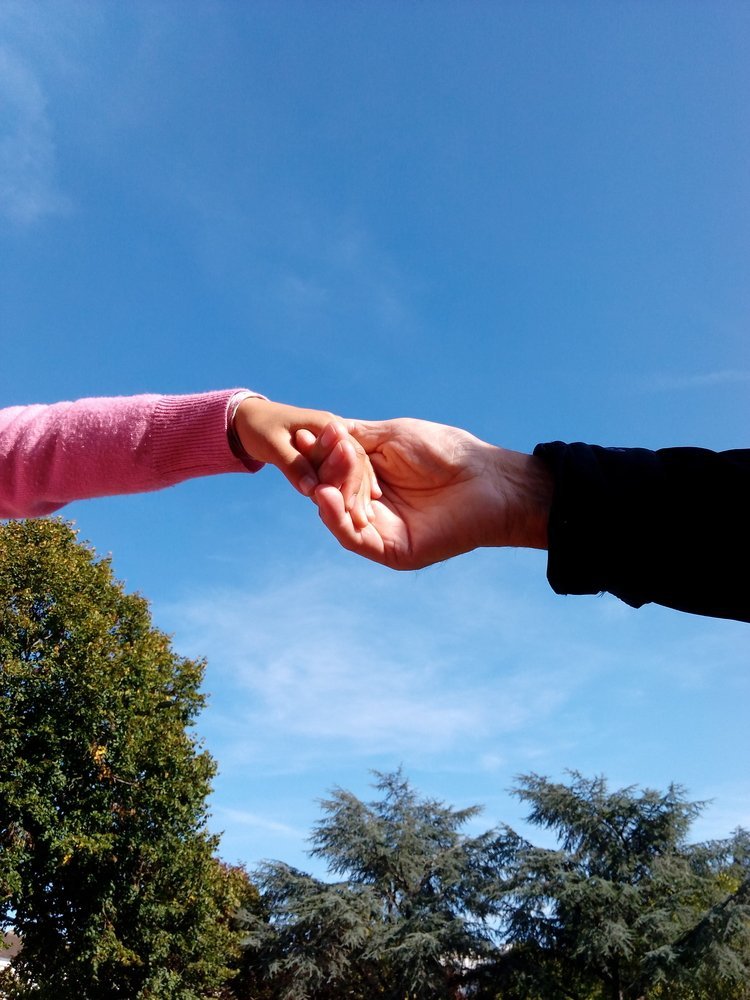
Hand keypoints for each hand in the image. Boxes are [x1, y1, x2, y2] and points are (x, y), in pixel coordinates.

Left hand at [233, 398, 378, 528]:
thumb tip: (313, 491)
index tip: (349, 508)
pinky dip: (352, 486)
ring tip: (364, 519)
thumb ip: (294, 466)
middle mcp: (337, 429)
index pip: (351, 453)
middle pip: (358, 461)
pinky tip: (359, 506)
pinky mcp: (330, 449)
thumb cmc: (259, 429)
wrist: (250, 417)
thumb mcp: (273, 446)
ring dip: (361, 491)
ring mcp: (335, 439)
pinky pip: (346, 468)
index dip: (351, 481)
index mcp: (327, 423)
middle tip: (364, 520)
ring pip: (356, 466)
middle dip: (361, 490)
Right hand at [298, 418, 551, 569]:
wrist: (488, 480)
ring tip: (325, 471)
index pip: (334, 469)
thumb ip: (356, 438)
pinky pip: (354, 539)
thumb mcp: (393, 435)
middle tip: (327, 448)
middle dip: (326, 469)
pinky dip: (336, 519)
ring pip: (338, 516)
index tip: (305, 434)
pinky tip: (327, 496)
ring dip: (328, 491)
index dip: (320, 454)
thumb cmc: (447, 452)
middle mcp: (373, 505)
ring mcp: (382, 530)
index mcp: (373, 478)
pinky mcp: (391, 551)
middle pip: (332, 491)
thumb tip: (317, 431)